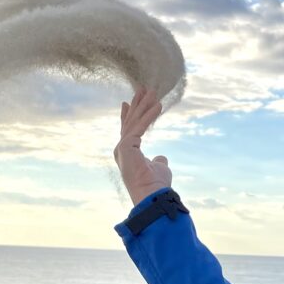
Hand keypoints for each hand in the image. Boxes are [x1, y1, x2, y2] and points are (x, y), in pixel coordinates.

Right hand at [113, 87, 172, 206]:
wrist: (150, 195)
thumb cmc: (155, 184)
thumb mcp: (158, 168)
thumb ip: (158, 161)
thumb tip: (161, 158)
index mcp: (127, 154)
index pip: (128, 130)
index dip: (129, 115)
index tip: (129, 102)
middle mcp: (122, 149)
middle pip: (130, 122)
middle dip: (136, 105)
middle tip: (142, 88)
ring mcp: (122, 147)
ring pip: (134, 122)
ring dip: (144, 106)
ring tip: (153, 92)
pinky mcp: (127, 146)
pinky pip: (140, 126)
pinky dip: (149, 115)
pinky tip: (158, 105)